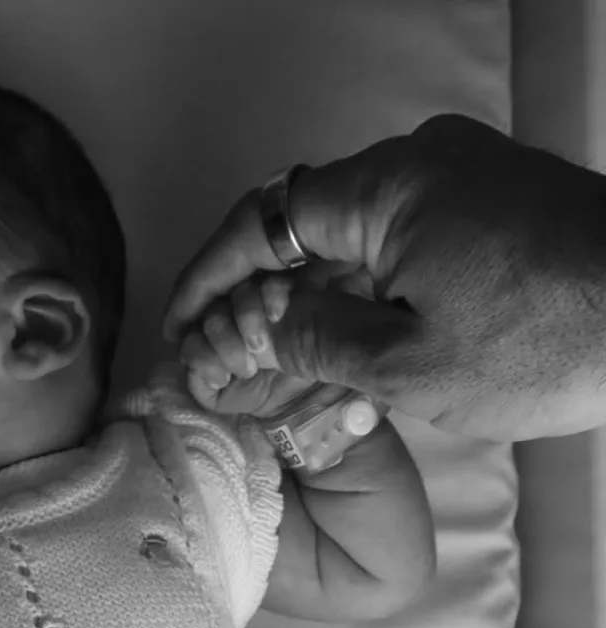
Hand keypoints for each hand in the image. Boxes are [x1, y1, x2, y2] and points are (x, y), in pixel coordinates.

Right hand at [164, 113, 605, 440]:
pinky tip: (353, 337)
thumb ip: (320, 342)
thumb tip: (270, 327)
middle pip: (309, 220)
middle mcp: (425, 161)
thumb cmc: (548, 343)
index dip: (209, 275)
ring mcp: (468, 175)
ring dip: (315, 291)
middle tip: (225, 354)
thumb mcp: (411, 366)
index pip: (267, 219)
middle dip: (258, 288)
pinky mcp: (501, 200)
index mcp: (391, 189)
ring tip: (280, 361)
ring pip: (359, 230)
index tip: (179, 324)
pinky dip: (368, 282)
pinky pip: (408, 233)